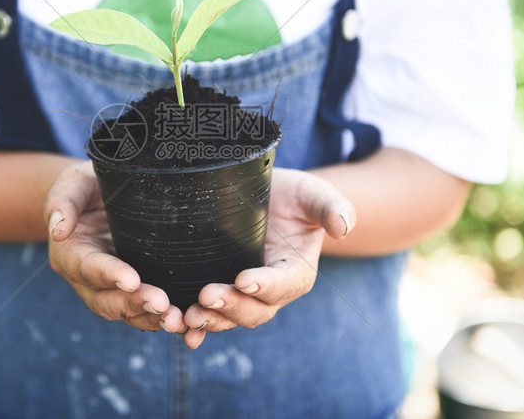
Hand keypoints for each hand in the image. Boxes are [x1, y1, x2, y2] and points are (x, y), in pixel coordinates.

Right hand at [43, 162, 183, 331]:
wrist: (101, 195)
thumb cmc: (86, 185)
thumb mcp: (72, 184)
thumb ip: (62, 202)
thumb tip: (58, 228)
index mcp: (70, 254)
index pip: (88, 268)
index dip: (109, 275)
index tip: (132, 280)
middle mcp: (87, 280)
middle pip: (106, 301)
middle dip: (134, 305)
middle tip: (162, 304)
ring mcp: (111, 289)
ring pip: (127, 313)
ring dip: (152, 319)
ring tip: (177, 321)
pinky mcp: (133, 290)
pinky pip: (145, 311)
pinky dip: (163, 319)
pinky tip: (186, 322)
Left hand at [181, 167, 354, 347]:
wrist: (268, 198)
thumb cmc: (295, 196)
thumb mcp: (315, 194)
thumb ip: (331, 207)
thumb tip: (343, 227)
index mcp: (297, 272)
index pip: (284, 285)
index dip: (265, 286)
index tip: (243, 279)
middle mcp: (272, 291)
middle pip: (255, 310)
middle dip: (231, 306)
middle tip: (206, 296)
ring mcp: (245, 296)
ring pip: (231, 318)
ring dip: (210, 321)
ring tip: (189, 316)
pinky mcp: (223, 292)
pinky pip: (212, 316)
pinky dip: (198, 327)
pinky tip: (180, 329)